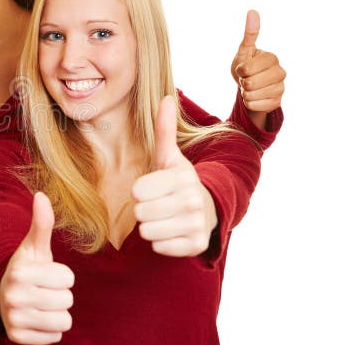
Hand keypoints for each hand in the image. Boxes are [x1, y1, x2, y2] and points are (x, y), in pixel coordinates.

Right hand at [0, 192, 73, 344]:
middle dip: (61, 295)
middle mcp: (13, 296)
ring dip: (58, 313)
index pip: (68, 277)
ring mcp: (14, 319)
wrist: (4, 298)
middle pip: (68, 299)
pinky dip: (50, 330)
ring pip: (64, 320)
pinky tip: (38, 319)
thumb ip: (41, 223)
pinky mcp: (18, 338)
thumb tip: (41, 194)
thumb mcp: (34, 248)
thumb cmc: (27, 270)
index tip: (46, 274)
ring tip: (42, 305)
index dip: (62, 275)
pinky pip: (55, 336)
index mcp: (19, 271)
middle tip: (44, 290)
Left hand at [133, 96, 217, 256]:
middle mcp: (193, 200)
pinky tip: (173, 231)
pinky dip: (162, 242)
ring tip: (164, 217)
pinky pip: (159, 247)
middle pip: (140, 212)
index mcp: (182, 177)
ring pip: (147, 231)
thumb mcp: (169, 157)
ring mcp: (197, 224)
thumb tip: (165, 97)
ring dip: (151, 227)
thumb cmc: (177, 182)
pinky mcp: (196, 245)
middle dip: (144, 210)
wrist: (207, 209)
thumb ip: (163, 129)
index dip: (140, 191)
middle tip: (158, 204)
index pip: (137, 191)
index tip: (153, 188)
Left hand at [230, 10, 285, 126]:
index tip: (243, 68)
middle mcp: (281, 72)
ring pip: (252, 96)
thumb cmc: (246, 65)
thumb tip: (253, 11)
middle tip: (246, 79)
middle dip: (242, 82)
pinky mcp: (277, 102)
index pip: (246, 69)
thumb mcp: (244, 51)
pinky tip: (254, 97)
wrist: (250, 85)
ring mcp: (281, 88)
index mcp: (272, 58)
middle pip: (250, 83)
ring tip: (250, 87)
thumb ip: (250, 33)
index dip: (240, 70)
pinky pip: (255, 106)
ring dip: (245, 93)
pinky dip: (249, 103)